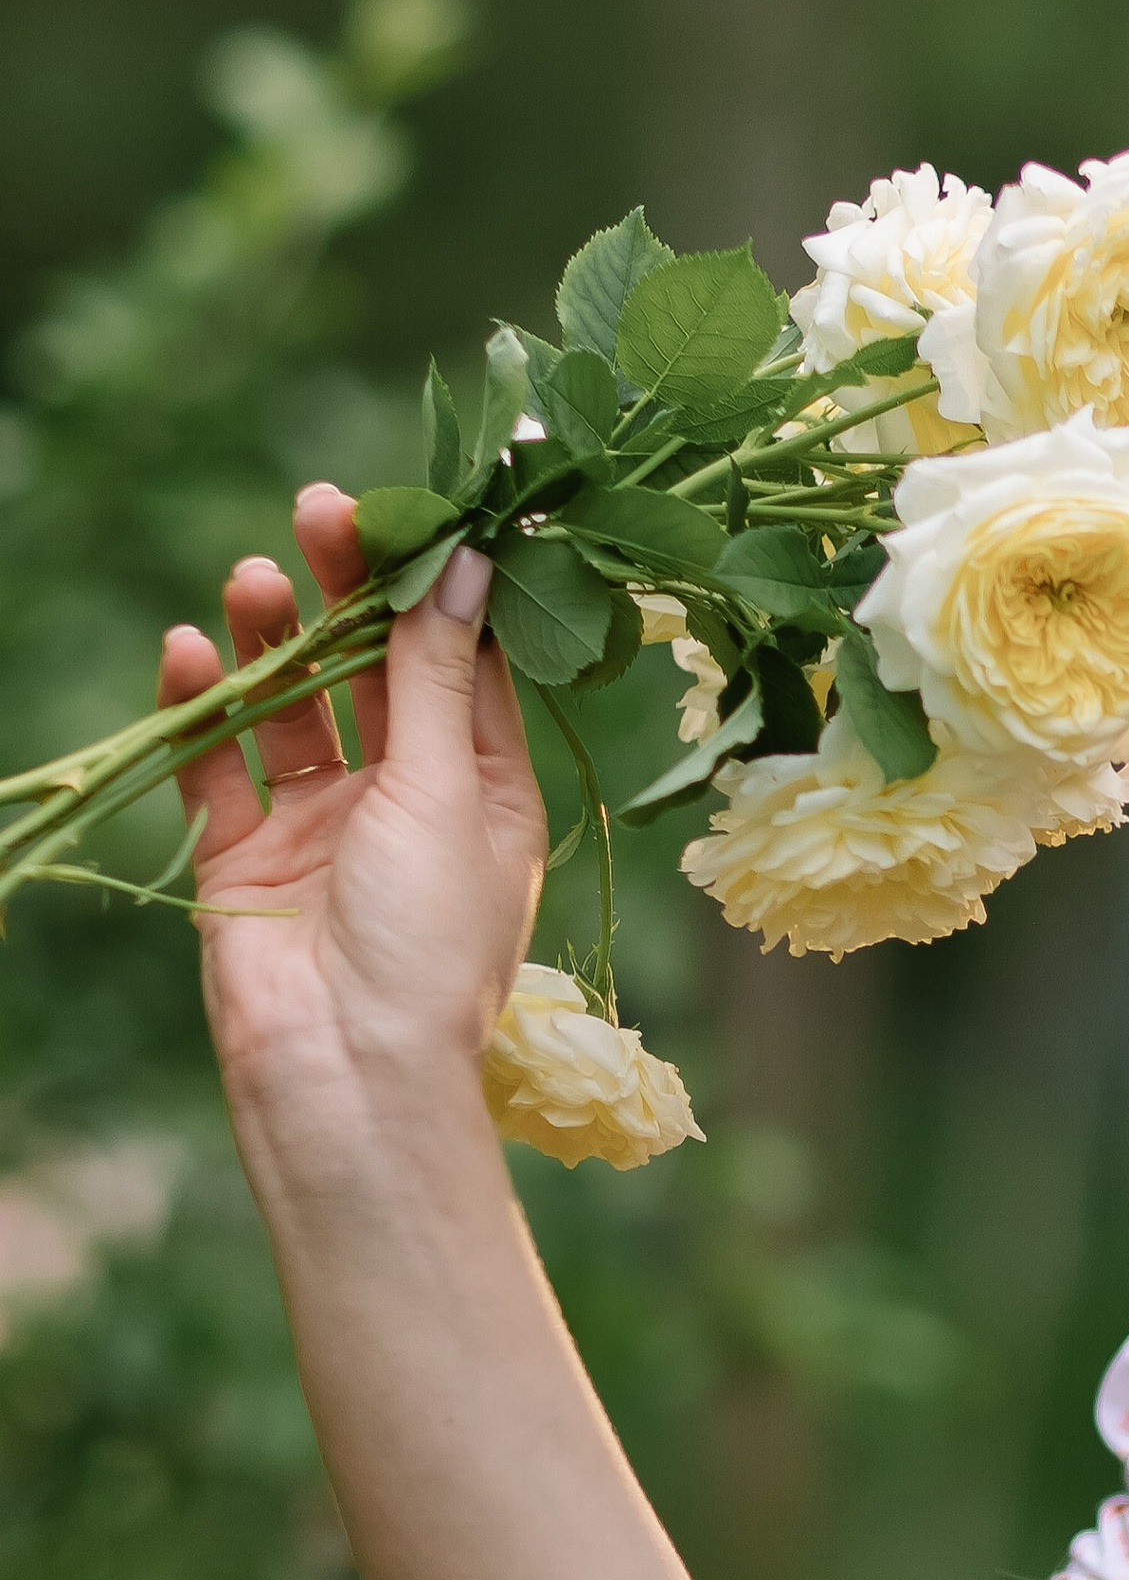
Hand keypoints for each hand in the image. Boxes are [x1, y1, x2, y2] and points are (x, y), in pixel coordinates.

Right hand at [159, 484, 548, 1168]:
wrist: (344, 1076)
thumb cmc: (429, 942)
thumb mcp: (451, 791)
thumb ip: (441, 675)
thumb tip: (470, 560)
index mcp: (488, 789)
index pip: (465, 660)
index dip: (439, 582)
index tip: (419, 504)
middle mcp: (410, 800)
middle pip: (375, 670)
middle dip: (349, 591)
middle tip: (323, 509)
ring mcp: (325, 827)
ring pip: (295, 707)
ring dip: (276, 638)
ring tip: (254, 573)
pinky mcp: (248, 856)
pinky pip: (222, 766)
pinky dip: (204, 710)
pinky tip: (190, 650)